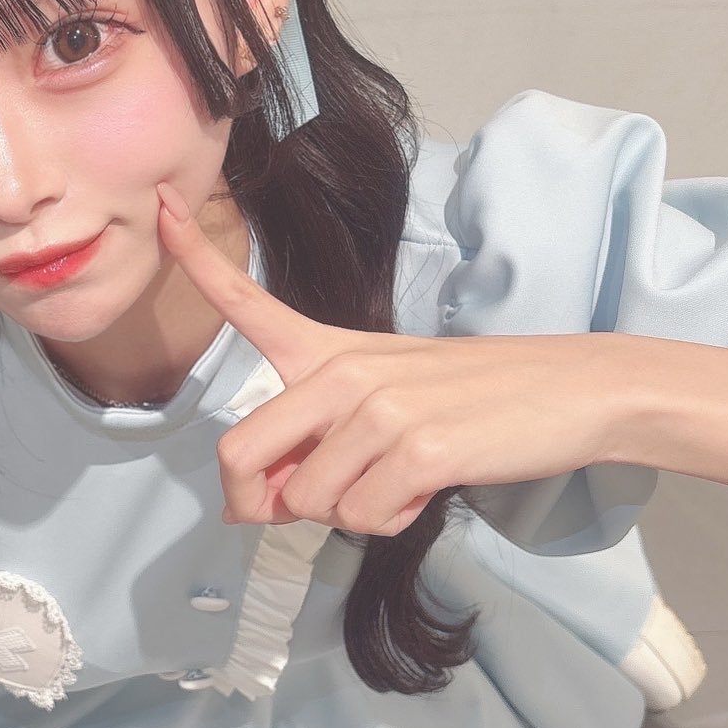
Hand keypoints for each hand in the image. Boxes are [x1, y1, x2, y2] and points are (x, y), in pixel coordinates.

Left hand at [155, 181, 620, 535]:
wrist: (568, 391)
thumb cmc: (470, 401)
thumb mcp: (385, 402)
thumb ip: (316, 441)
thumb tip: (259, 505)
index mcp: (328, 350)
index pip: (248, 300)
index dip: (195, 255)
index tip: (159, 205)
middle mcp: (342, 372)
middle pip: (240, 457)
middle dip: (260, 505)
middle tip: (303, 509)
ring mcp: (379, 409)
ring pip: (310, 503)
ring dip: (350, 513)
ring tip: (401, 478)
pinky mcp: (418, 450)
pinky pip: (364, 519)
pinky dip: (392, 522)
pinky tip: (428, 488)